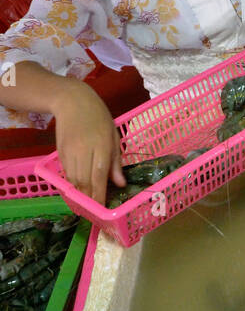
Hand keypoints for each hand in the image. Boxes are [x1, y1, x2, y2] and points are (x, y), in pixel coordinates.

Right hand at [51, 80, 124, 204]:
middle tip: (95, 208)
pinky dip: (73, 182)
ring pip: (74, 179)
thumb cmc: (99, 118)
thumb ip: (116, 161)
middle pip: (84, 181)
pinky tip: (79, 185)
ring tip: (88, 199)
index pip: (99, 175)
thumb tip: (120, 183)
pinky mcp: (60, 152)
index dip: (99, 194)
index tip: (102, 208)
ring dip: (81, 191)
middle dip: (89, 197)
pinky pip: (67, 172)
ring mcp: (70, 152)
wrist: (72, 102)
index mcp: (101, 145)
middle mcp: (84, 151)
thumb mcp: (113, 136)